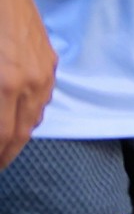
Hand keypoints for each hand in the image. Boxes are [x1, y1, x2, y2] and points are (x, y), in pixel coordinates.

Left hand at [0, 0, 55, 169]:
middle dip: (4, 153)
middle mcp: (28, 83)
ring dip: (17, 136)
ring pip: (33, 118)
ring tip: (3, 146)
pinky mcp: (48, 60)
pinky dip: (29, 115)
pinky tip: (18, 117)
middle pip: (18, 134)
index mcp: (4, 83)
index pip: (0, 135)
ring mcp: (43, 71)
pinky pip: (42, 99)